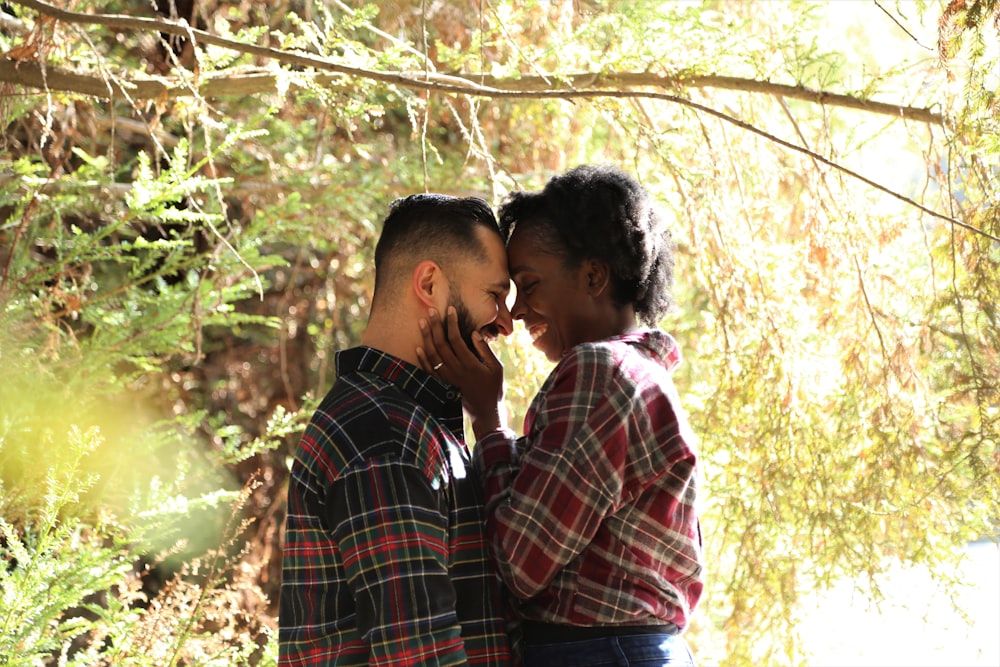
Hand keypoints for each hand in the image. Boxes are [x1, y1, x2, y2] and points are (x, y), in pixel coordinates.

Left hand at [417, 307, 505, 438]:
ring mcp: (447, 379)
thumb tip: (474, 333)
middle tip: (431, 310)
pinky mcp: (442, 386)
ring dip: (426, 337)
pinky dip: (422, 358)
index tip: (449, 310)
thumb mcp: (496, 368)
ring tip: (422, 322)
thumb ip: (485, 350)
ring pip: (432, 355)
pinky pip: (428, 370)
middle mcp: (455, 370)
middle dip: (435, 326)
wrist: (485, 413)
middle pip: (441, 344)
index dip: (451, 323)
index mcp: (469, 364)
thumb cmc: (494, 389)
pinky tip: (418, 347)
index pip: (456, 338)